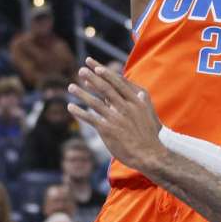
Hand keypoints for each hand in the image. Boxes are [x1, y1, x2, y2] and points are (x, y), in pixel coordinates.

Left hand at [68, 57, 165, 172]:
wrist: (150, 154)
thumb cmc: (149, 135)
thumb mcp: (148, 114)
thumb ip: (140, 103)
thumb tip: (140, 94)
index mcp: (136, 102)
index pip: (118, 83)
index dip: (106, 74)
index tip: (96, 67)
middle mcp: (126, 108)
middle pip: (106, 89)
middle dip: (92, 78)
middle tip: (81, 70)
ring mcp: (116, 118)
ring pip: (95, 102)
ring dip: (82, 93)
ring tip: (71, 86)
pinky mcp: (107, 130)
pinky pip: (90, 118)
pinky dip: (79, 112)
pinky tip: (70, 106)